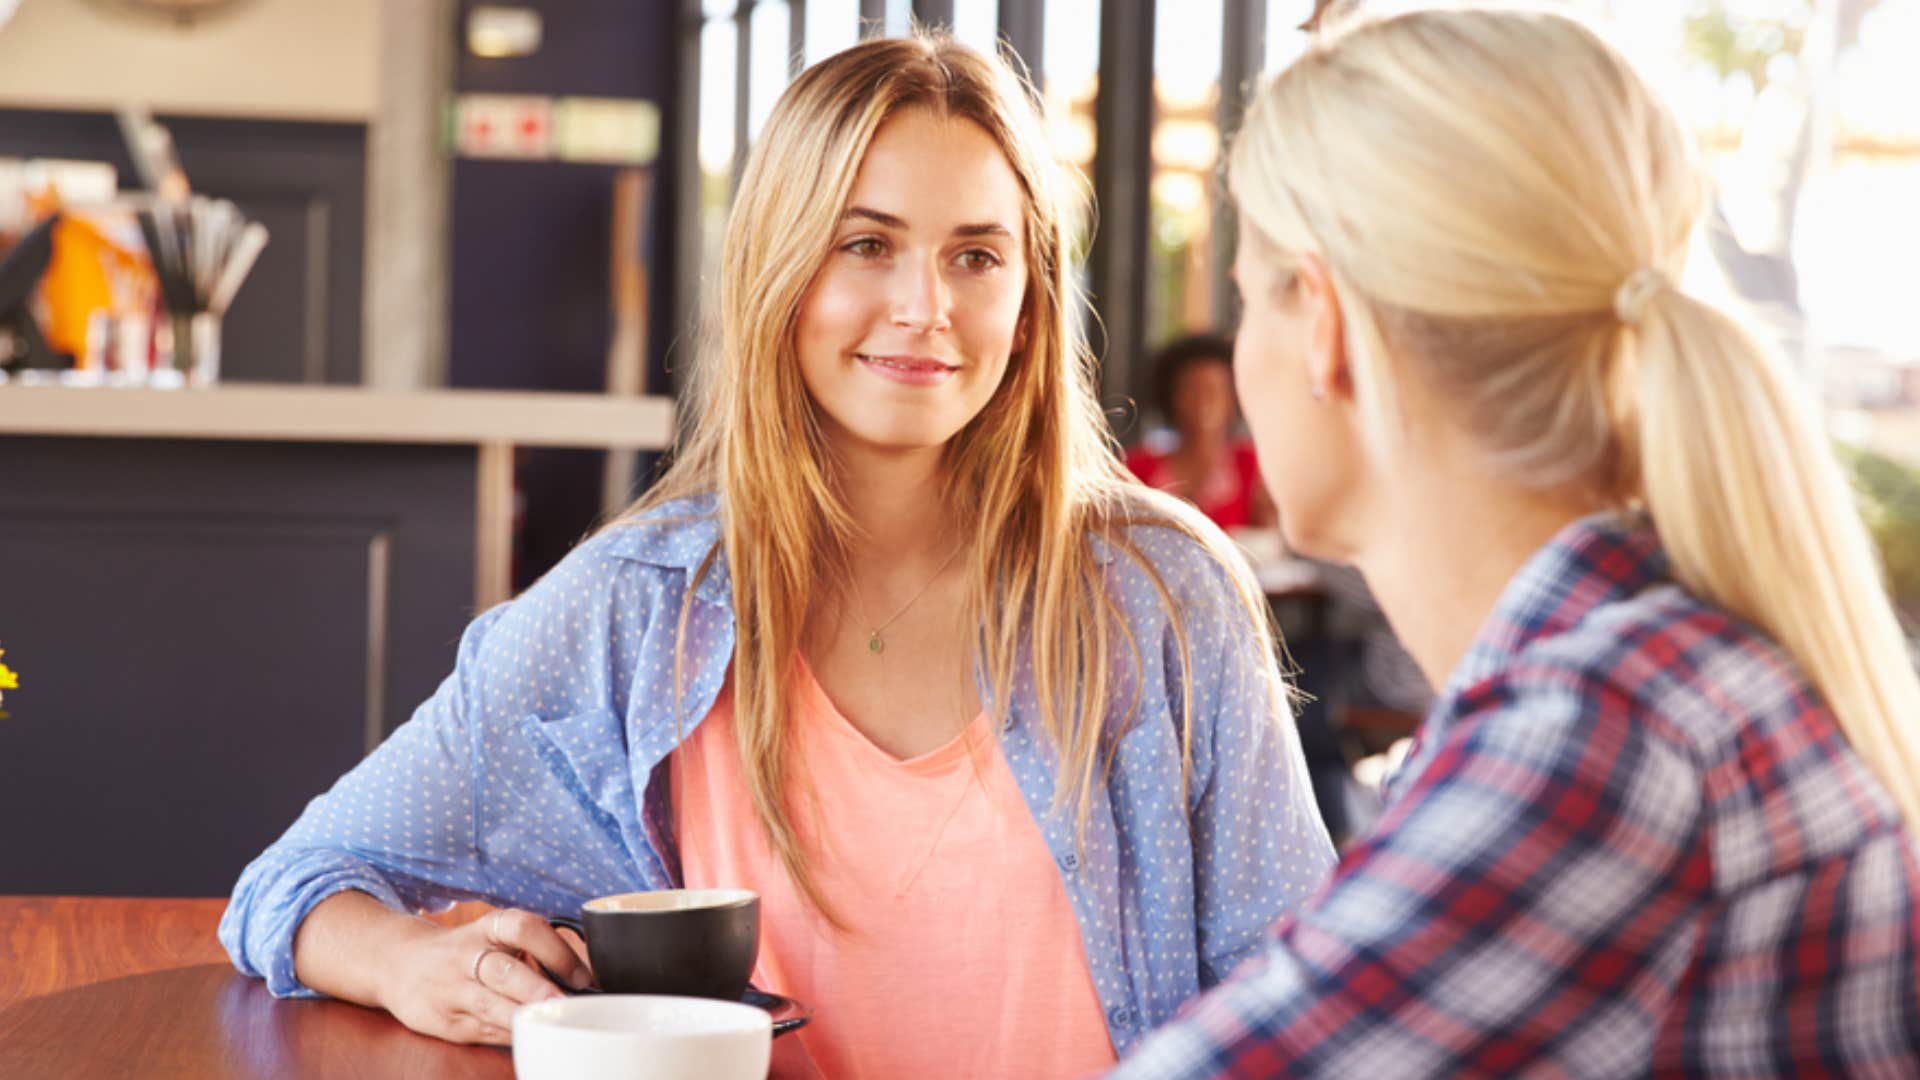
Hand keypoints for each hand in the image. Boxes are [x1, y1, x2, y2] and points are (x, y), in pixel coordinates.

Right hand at [378, 908, 593, 1045]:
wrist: (399, 963)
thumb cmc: (465, 950)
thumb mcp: (493, 936)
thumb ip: (531, 952)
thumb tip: (583, 981)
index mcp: (488, 928)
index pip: (524, 928)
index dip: (556, 949)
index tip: (583, 976)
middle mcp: (468, 955)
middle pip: (504, 971)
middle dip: (537, 990)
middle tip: (566, 1004)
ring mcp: (452, 990)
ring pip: (489, 1007)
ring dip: (523, 1019)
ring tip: (552, 1027)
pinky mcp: (443, 1021)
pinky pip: (482, 1031)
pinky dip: (509, 1036)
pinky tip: (531, 1040)